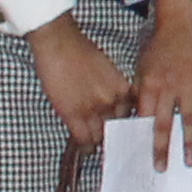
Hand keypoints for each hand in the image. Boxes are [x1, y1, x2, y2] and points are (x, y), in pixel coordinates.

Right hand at [26, 14, 131, 148]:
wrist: (60, 42)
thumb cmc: (82, 51)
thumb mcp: (108, 70)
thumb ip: (114, 89)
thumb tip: (115, 105)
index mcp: (123, 89)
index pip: (131, 117)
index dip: (127, 126)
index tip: (126, 133)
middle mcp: (112, 101)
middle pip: (118, 129)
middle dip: (115, 137)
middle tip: (113, 144)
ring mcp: (92, 109)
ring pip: (100, 137)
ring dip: (98, 141)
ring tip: (96, 145)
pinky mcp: (72, 114)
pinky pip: (83, 139)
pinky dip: (85, 146)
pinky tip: (85, 148)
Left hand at [131, 0, 191, 159]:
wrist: (179, 26)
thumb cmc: (157, 50)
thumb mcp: (140, 71)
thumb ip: (139, 95)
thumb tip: (136, 122)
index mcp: (149, 86)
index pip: (143, 120)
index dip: (141, 139)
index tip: (140, 158)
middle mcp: (168, 88)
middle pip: (165, 125)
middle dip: (162, 149)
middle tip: (162, 169)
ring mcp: (189, 85)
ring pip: (190, 119)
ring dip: (190, 142)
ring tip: (191, 161)